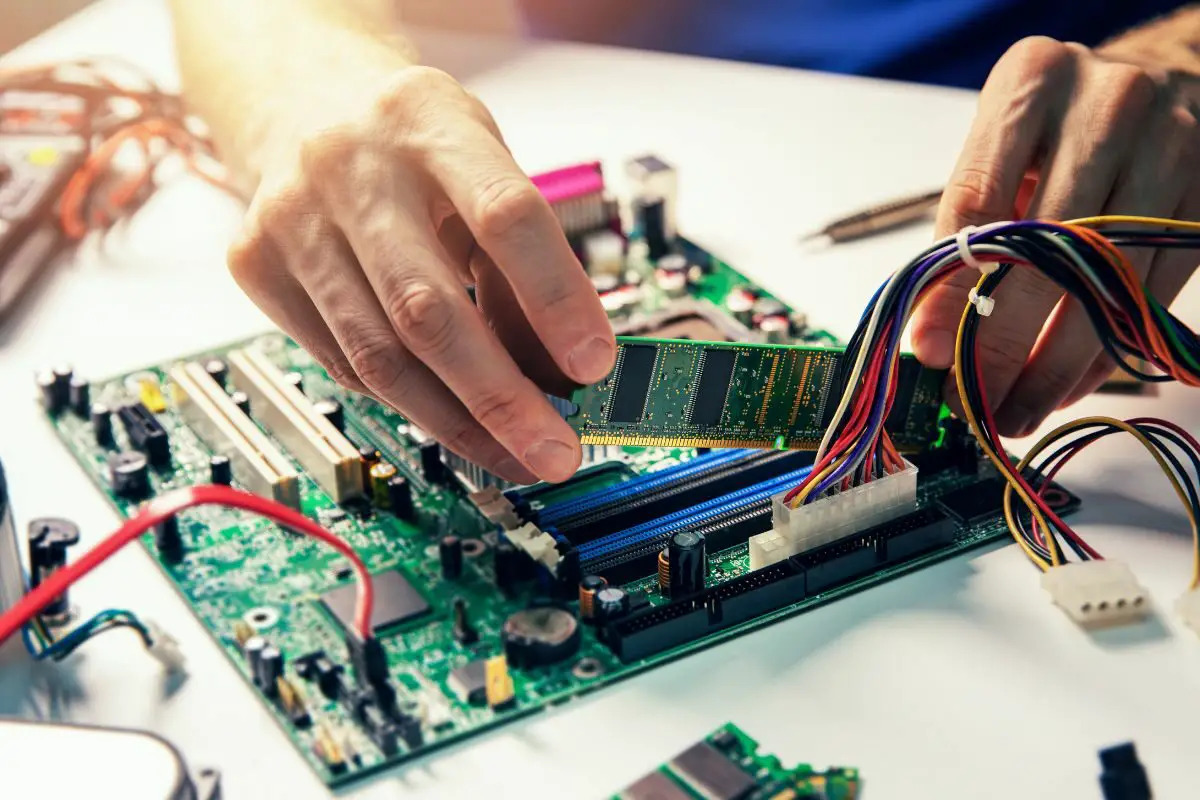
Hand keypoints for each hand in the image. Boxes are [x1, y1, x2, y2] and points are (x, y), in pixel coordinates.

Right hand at [227, 65, 614, 483]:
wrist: (303, 105)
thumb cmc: (418, 148)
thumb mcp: (486, 170)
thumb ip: (520, 263)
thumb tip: (562, 379)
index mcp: (427, 122)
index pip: (503, 216)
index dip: (555, 298)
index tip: (595, 366)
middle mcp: (349, 168)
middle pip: (426, 310)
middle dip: (501, 398)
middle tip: (556, 452)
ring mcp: (291, 219)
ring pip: (377, 356)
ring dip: (457, 422)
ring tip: (515, 455)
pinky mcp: (256, 265)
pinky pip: (344, 363)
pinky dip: (408, 398)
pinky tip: (450, 411)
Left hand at [911, 36, 1199, 435]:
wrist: (1164, 79)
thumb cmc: (1055, 130)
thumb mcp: (1000, 153)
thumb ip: (962, 233)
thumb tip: (929, 340)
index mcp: (1032, 81)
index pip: (979, 202)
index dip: (951, 289)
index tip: (930, 353)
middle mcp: (1108, 104)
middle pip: (1045, 251)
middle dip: (1002, 344)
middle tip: (973, 405)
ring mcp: (1171, 146)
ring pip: (1106, 283)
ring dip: (1056, 365)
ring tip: (1017, 412)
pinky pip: (1151, 294)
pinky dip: (1106, 351)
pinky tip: (1067, 386)